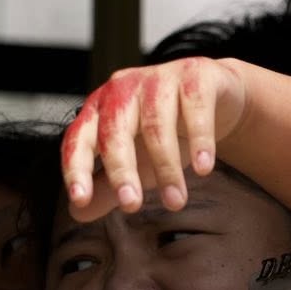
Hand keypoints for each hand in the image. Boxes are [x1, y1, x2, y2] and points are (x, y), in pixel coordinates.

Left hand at [62, 56, 248, 219]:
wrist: (214, 94)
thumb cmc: (169, 128)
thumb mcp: (137, 160)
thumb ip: (108, 185)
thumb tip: (78, 213)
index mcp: (100, 108)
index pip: (79, 138)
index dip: (76, 168)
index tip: (80, 200)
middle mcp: (124, 89)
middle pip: (115, 132)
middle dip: (122, 172)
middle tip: (131, 205)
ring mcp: (160, 79)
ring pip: (156, 126)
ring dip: (166, 168)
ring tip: (176, 201)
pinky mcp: (196, 76)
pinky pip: (195, 110)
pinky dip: (200, 142)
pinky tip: (203, 169)